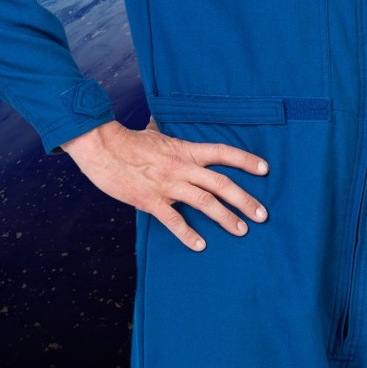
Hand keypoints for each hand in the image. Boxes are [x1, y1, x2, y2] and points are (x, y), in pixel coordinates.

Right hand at [61, 119, 268, 252]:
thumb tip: (161, 121)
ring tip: (242, 231)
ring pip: (205, 203)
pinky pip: (174, 220)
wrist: (102, 148)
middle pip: (222, 184)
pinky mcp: (151, 201)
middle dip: (245, 200)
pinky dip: (188, 234)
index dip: (246, 160)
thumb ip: (167, 134)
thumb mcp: (155, 133)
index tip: (265, 169)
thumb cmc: (128, 140)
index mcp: (186, 150)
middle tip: (263, 215)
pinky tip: (200, 246)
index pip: (224, 153)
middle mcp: (183, 168)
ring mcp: (168, 185)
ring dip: (226, 218)